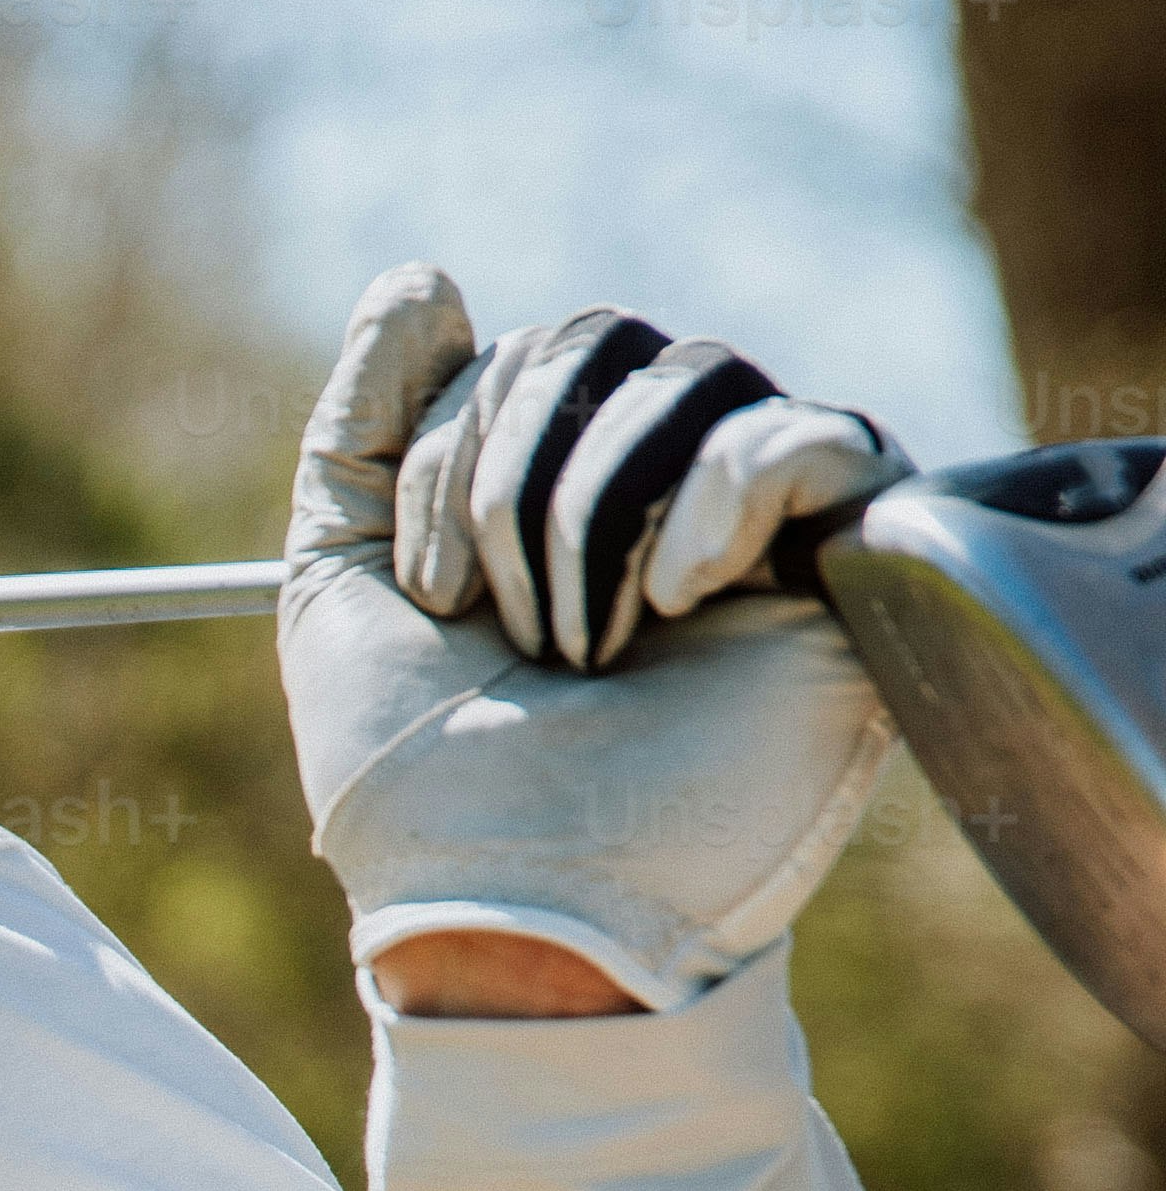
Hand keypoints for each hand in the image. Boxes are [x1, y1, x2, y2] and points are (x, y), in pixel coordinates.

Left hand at [281, 268, 901, 1017]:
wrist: (506, 911)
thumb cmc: (415, 788)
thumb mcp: (337, 586)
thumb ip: (362, 427)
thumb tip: (422, 279)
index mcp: (555, 501)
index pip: (531, 353)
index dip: (457, 442)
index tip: (431, 596)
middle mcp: (666, 507)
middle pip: (609, 343)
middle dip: (515, 478)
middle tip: (509, 629)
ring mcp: (768, 544)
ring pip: (699, 377)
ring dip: (595, 509)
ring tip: (588, 649)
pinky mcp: (853, 589)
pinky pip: (826, 439)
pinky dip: (730, 494)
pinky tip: (684, 597)